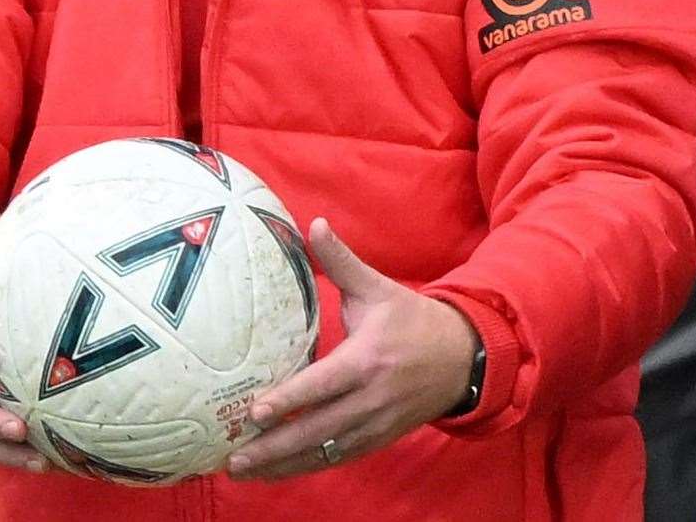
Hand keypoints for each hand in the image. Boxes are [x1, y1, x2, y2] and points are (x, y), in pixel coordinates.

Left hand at [226, 218, 476, 480]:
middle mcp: (371, 398)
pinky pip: (338, 458)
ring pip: (325, 452)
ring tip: (242, 470)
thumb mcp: (378, 288)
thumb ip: (342, 261)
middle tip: (233, 458)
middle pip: (317, 429)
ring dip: (283, 465)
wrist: (463, 358)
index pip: (323, 385)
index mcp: (368, 359)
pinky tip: (274, 472)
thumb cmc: (413, 320)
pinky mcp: (378, 439)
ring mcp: (376, 424)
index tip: (255, 412)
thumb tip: (314, 224)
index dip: (289, 400)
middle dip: (274, 447)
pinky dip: (306, 468)